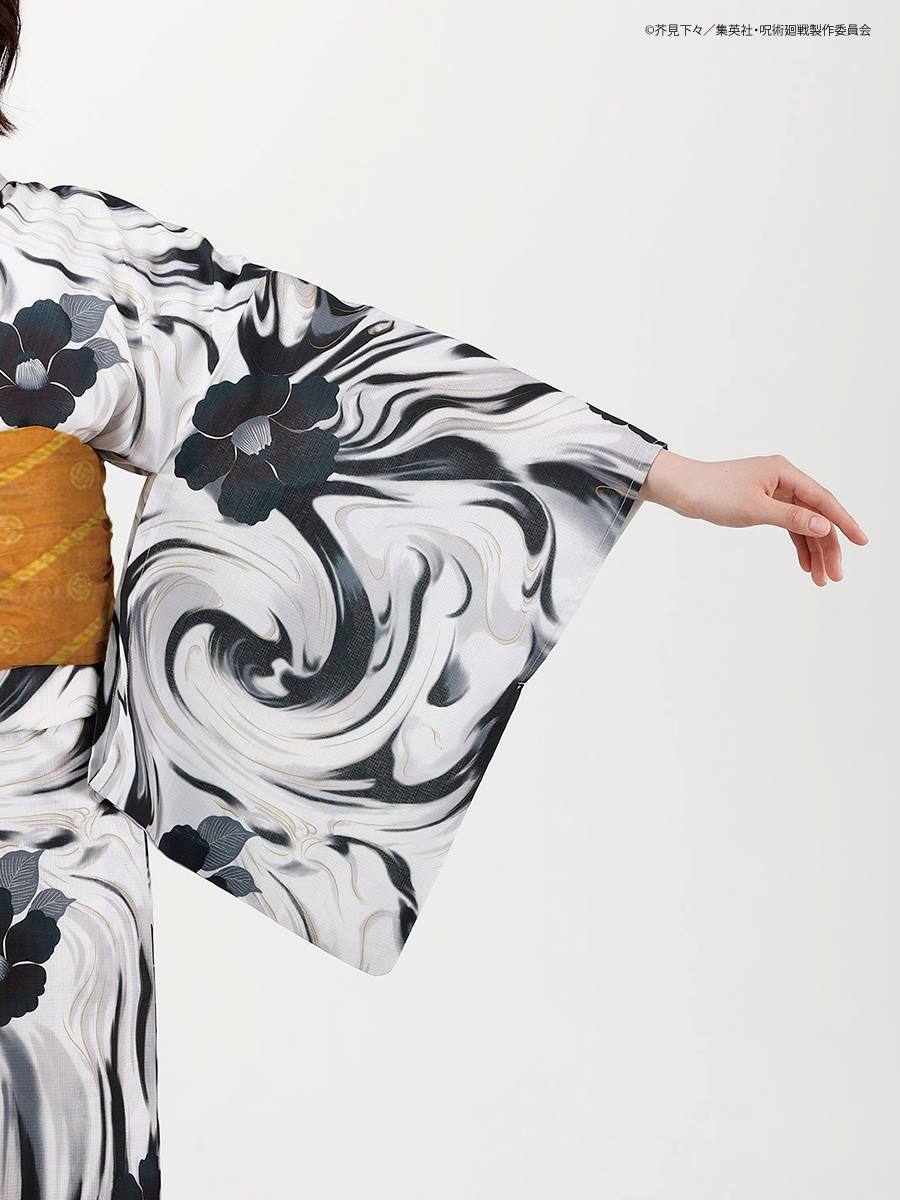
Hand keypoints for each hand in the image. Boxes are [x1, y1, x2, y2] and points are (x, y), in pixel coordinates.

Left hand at [637, 450, 867, 585]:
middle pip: (816, 515)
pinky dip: (796, 544)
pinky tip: (804, 565)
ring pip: (803, 523)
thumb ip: (791, 517)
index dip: (844, 522)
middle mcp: (783, 480)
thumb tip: (823, 526)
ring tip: (820, 579)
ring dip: (813, 550)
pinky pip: (788, 525)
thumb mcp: (754, 508)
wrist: (681, 489)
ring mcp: (773, 492)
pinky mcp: (762, 503)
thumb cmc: (712, 492)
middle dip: (827, 547)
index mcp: (785, 473)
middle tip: (835, 576)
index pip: (824, 500)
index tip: (862, 542)